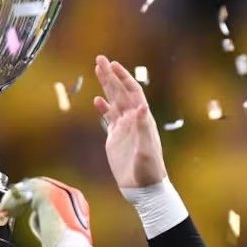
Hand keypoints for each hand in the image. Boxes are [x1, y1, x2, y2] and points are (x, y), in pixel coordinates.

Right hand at [93, 55, 166, 188]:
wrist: (143, 187)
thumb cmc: (149, 170)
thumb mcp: (147, 149)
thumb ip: (143, 127)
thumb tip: (142, 106)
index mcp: (142, 119)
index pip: (132, 92)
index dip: (123, 77)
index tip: (112, 64)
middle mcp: (133, 119)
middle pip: (120, 92)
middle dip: (110, 75)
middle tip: (99, 59)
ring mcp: (124, 128)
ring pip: (113, 101)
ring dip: (106, 86)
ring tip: (97, 71)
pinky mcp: (115, 138)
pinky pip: (108, 118)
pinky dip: (103, 108)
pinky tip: (97, 100)